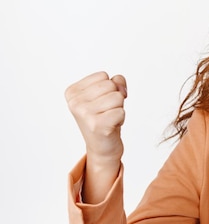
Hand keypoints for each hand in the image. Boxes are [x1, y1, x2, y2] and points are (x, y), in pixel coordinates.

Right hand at [65, 72, 126, 202]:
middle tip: (107, 112)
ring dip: (119, 108)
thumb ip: (115, 81)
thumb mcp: (106, 95)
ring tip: (109, 118)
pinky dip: (121, 119)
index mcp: (72, 92)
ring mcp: (84, 114)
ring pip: (118, 97)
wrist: (102, 147)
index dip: (110, 88)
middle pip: (111, 85)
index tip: (101, 103)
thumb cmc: (105, 118)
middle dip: (115, 98)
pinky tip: (111, 126)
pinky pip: (121, 111)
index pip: (103, 76)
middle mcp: (75, 102)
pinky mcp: (97, 125)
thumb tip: (119, 83)